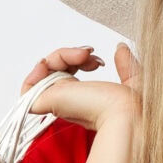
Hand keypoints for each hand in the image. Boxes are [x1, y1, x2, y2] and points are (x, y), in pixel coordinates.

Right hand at [24, 44, 141, 131]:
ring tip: (82, 56)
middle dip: (70, 54)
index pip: (69, 72)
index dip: (78, 58)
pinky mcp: (45, 103)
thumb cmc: (131, 104)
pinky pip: (29, 85)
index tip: (98, 60)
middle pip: (55, 69)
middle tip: (89, 55)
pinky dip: (40, 68)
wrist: (124, 114)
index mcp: (85, 97)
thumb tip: (120, 48)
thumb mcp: (133, 78)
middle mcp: (68, 100)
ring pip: (44, 71)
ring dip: (60, 55)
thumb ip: (126, 64)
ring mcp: (56, 101)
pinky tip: (54, 62)